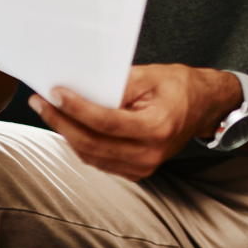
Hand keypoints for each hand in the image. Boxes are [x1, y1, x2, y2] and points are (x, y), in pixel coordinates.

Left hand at [28, 64, 241, 180]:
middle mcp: (149, 154)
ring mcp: (143, 167)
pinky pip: (100, 161)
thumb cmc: (182, 86)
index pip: (106, 122)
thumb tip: (82, 87)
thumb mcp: (153, 75)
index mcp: (157, 128)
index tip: (55, 93)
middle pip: (92, 143)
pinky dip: (82, 144)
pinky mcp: (137, 172)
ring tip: (50, 111)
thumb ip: (118, 84)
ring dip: (67, 134)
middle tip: (41, 102)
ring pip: (91, 155)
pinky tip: (71, 126)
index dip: (76, 108)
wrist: (206, 107)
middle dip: (62, 122)